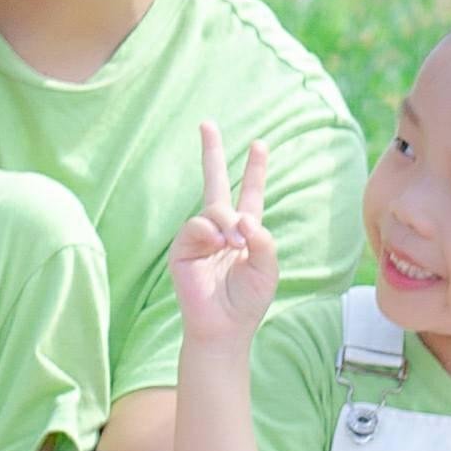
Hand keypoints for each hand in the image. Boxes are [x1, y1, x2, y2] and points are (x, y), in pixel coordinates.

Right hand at [170, 125, 278, 352]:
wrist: (225, 326)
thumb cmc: (248, 300)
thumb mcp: (268, 266)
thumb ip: (262, 238)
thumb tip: (240, 217)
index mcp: (245, 231)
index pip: (250, 193)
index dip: (255, 170)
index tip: (259, 144)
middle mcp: (221, 228)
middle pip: (215, 182)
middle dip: (211, 152)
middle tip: (206, 123)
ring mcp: (200, 236)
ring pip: (214, 208)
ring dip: (227, 224)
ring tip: (233, 245)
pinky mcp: (183, 248)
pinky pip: (197, 226)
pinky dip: (211, 233)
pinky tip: (218, 247)